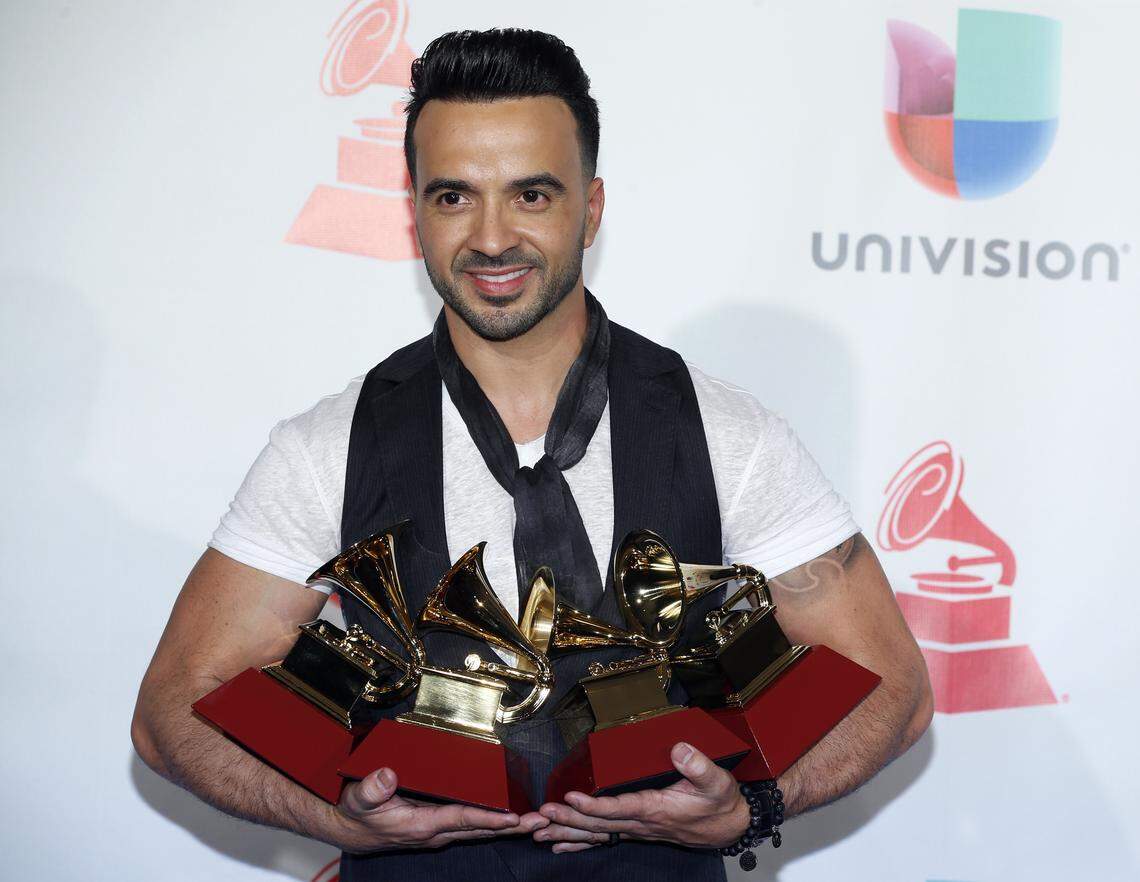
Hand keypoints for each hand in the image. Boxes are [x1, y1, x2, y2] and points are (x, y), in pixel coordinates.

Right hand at [337, 767, 548, 852]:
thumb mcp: (358, 798)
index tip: (514, 818)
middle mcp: (436, 832)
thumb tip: (388, 775)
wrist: (351, 829)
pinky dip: (495, 823)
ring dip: (509, 826)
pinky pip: (472, 826)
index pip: (463, 820)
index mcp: (422, 824)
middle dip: (513, 827)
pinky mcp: (440, 828)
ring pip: (480, 829)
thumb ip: (372, 789)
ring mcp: (440, 832)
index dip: (489, 819)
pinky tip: (510, 819)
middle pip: (481, 829)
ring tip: (537, 821)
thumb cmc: (357, 812)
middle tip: (543, 821)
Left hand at [535, 742, 747, 852]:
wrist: (729, 826)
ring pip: (596, 833)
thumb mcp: (718, 781)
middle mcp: (642, 822)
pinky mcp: (636, 829)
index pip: (618, 808)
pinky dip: (579, 842)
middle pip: (598, 824)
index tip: (570, 798)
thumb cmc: (720, 802)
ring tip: (539, 832)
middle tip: (540, 815)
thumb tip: (679, 749)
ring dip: (566, 832)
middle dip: (567, 820)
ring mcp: (637, 828)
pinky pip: (603, 838)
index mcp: (656, 808)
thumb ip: (699, 765)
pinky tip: (560, 845)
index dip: (593, 805)